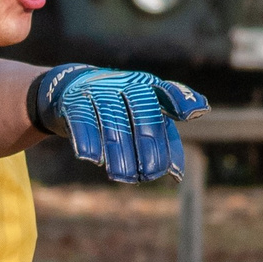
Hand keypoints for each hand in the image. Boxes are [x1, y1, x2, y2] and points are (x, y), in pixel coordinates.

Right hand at [27, 64, 207, 183]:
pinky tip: (93, 159)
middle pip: (141, 113)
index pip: (167, 91)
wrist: (71, 88)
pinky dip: (87, 139)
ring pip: (112, 123)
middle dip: (147, 144)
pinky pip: (82, 120)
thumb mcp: (142, 117)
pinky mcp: (74, 101)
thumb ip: (163, 140)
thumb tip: (176, 174)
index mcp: (147, 86)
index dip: (179, 101)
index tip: (191, 114)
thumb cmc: (118, 110)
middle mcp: (125, 84)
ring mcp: (99, 90)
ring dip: (118, 151)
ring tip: (123, 177)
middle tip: (150, 174)